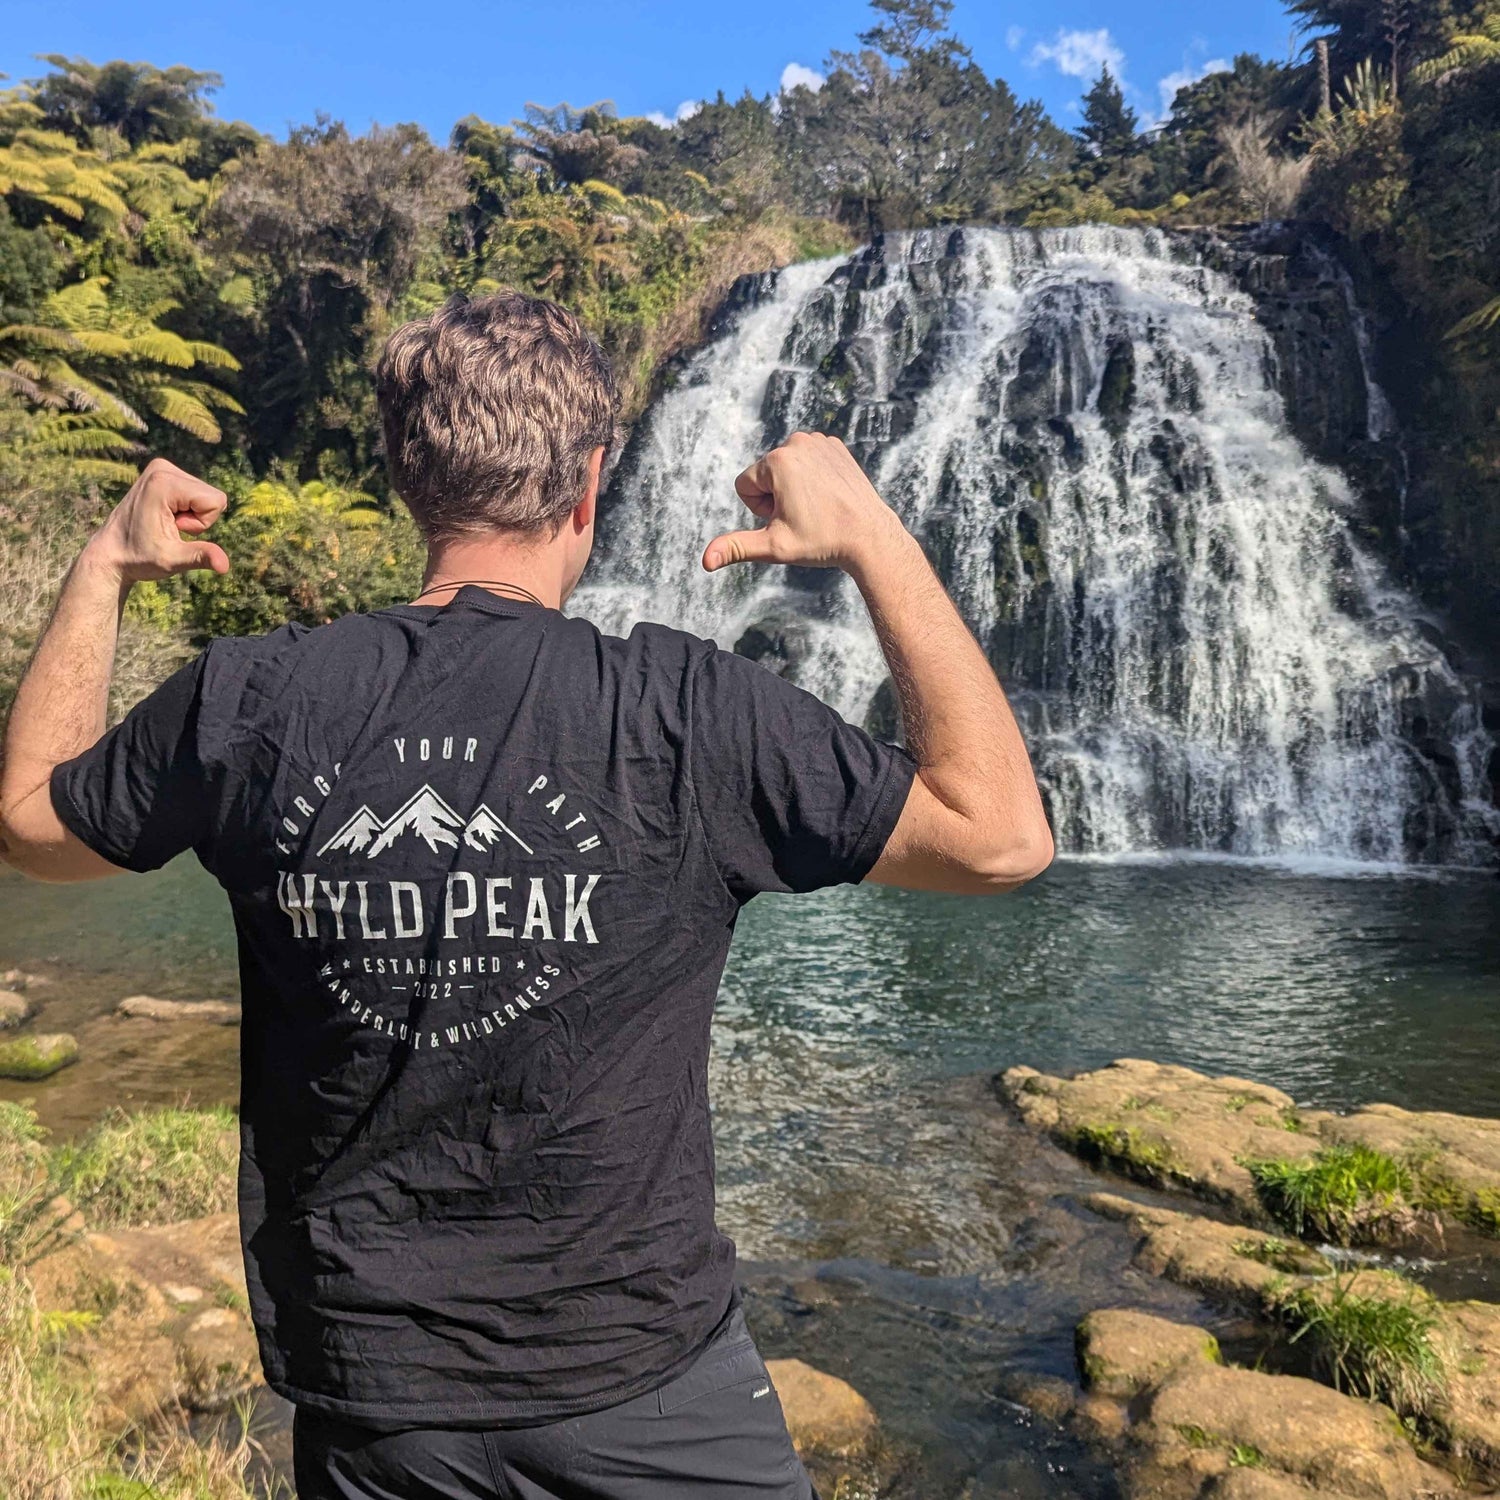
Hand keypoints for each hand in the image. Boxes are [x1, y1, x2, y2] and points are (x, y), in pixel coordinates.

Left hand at [82, 458, 229, 583]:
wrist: (109, 553)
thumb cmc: (138, 558)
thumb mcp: (172, 560)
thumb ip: (200, 556)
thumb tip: (225, 567)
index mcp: (164, 482)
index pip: (216, 500)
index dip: (202, 523)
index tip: (174, 529)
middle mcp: (162, 468)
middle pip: (213, 496)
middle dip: (198, 518)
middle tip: (169, 528)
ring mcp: (161, 468)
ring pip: (207, 495)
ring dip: (192, 515)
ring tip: (165, 523)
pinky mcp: (162, 472)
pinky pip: (197, 492)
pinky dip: (187, 509)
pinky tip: (164, 517)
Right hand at [703, 432, 905, 574]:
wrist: (869, 537)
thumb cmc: (820, 543)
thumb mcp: (773, 546)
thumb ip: (736, 547)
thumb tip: (704, 561)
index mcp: (777, 460)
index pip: (744, 485)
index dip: (759, 509)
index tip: (786, 519)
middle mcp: (796, 442)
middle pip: (764, 474)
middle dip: (776, 496)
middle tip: (805, 514)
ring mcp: (818, 441)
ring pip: (785, 468)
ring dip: (792, 487)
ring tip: (817, 505)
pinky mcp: (834, 445)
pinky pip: (807, 461)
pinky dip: (812, 478)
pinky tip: (829, 494)